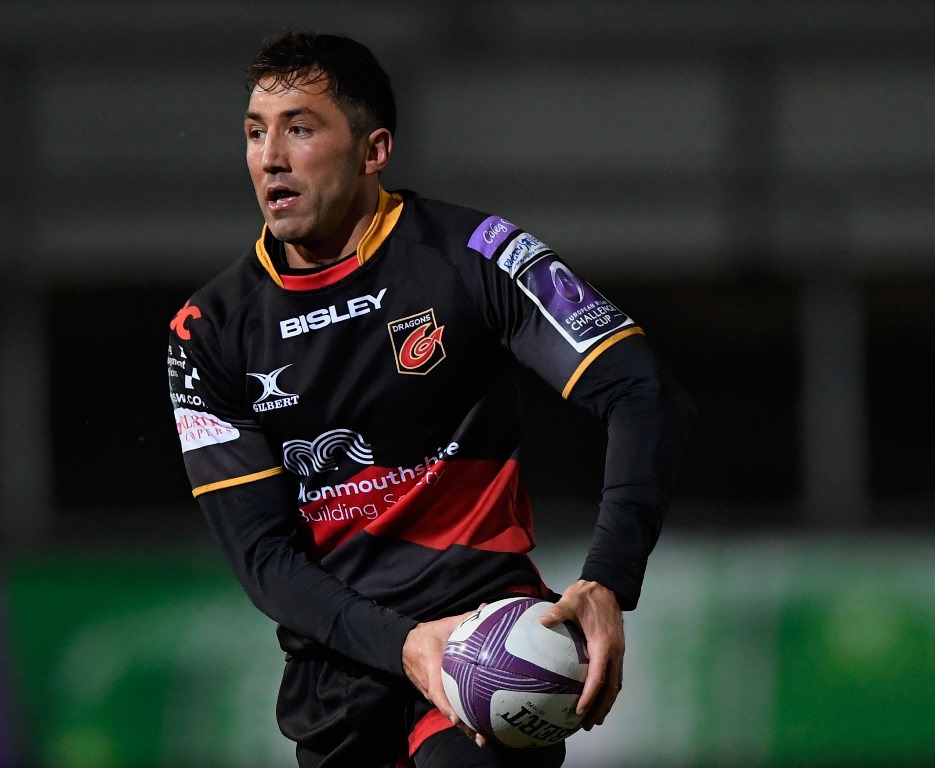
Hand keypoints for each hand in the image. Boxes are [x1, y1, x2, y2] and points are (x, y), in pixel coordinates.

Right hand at [402, 609, 487, 746]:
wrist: (406, 647)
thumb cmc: (427, 637)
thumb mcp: (444, 625)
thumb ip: (465, 618)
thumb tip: (485, 607)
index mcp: (432, 668)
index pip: (437, 690)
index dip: (446, 705)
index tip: (457, 718)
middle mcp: (433, 687)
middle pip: (448, 710)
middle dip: (464, 725)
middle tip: (482, 737)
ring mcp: (436, 695)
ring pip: (451, 714)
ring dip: (466, 728)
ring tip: (484, 740)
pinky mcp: (440, 697)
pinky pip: (453, 710)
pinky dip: (466, 720)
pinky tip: (483, 729)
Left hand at [539, 580, 624, 729]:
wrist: (609, 586)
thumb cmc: (588, 595)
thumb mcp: (570, 600)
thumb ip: (557, 612)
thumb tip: (542, 621)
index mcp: (604, 644)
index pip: (598, 677)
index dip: (590, 696)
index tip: (580, 711)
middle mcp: (615, 652)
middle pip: (611, 688)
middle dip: (601, 708)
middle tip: (587, 725)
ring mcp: (618, 652)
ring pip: (615, 684)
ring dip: (607, 703)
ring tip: (594, 719)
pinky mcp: (617, 649)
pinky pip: (615, 676)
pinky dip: (608, 690)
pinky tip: (598, 696)